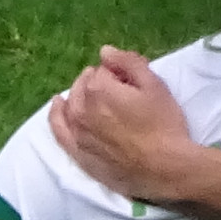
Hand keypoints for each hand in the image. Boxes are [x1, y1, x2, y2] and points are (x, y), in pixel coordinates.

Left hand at [48, 49, 205, 205]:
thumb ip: (128, 62)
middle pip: (85, 85)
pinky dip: (56, 115)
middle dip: (99, 82)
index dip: (120, 74)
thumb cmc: (164, 125)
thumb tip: (104, 51)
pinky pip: (59, 130)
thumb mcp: (154, 85)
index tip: (133, 83)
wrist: (164, 168)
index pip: (104, 70)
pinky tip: (57, 105)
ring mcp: (76, 132)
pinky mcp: (77, 152)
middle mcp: (81, 108)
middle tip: (122, 92)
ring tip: (93, 94)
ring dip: (80, 94)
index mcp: (99, 88)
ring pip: (71, 104)